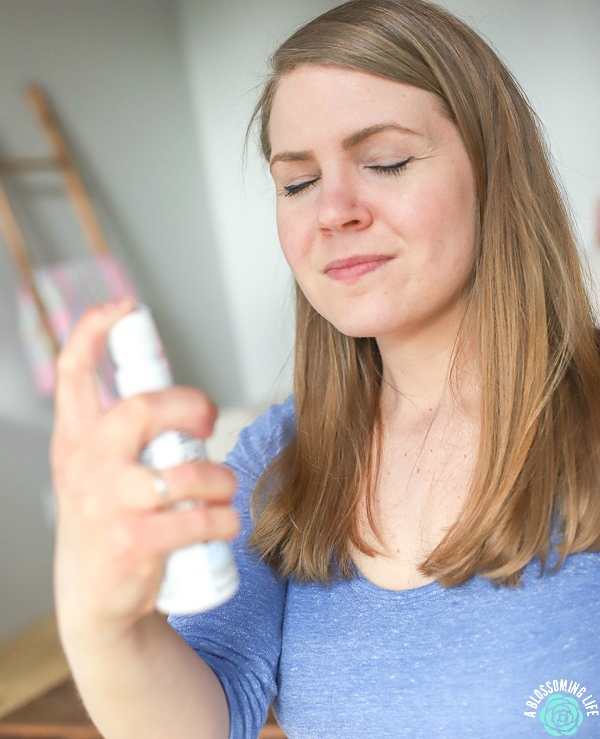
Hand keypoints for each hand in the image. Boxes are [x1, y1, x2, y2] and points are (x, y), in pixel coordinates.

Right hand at [51, 298, 238, 644]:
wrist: (95, 597)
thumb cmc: (110, 518)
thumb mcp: (99, 468)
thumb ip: (125, 431)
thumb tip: (185, 399)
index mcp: (76, 437)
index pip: (72, 372)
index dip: (93, 331)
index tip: (124, 307)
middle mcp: (85, 464)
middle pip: (139, 410)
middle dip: (187, 407)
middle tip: (207, 422)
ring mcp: (107, 504)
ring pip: (181, 473)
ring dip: (219, 479)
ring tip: (223, 488)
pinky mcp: (133, 543)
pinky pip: (196, 520)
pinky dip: (224, 519)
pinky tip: (225, 522)